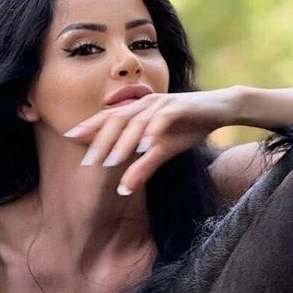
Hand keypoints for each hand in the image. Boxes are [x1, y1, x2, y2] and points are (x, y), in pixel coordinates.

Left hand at [63, 88, 238, 193]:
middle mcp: (145, 103)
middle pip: (116, 121)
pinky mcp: (179, 106)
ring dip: (123, 143)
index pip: (108, 118)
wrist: (222, 108)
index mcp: (138, 110)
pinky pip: (161, 119)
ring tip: (111, 162)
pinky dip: (152, 133)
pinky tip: (144, 148)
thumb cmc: (190, 127)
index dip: (89, 127)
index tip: (69, 139)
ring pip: (135, 122)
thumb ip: (143, 166)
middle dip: (100, 141)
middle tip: (87, 162)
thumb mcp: (165, 150)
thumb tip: (123, 189)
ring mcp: (162, 103)